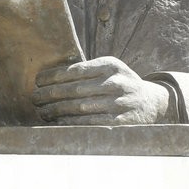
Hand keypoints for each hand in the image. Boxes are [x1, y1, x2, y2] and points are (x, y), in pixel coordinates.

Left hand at [32, 56, 172, 124]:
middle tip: (34, 98)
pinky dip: (72, 123)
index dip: (53, 76)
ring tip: (42, 112)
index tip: (37, 81)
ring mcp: (120, 102)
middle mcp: (117, 82)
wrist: (153, 103)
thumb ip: (88, 71)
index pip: (75, 70)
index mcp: (110, 65)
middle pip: (75, 89)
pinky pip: (91, 122)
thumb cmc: (122, 84)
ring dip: (57, 110)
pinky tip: (59, 123)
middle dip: (50, 94)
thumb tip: (50, 77)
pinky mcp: (122, 121)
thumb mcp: (111, 70)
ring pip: (80, 107)